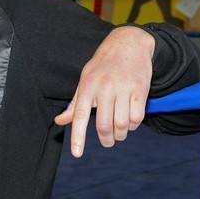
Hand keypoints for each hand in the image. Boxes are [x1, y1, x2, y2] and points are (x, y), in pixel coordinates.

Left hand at [54, 26, 154, 157]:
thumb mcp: (85, 80)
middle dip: (106, 140)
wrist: (128, 44)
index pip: (80, 116)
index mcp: (87, 86)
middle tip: (107, 141)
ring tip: (119, 132)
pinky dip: (133, 126)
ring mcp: (123, 88)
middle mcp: (104, 88)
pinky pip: (137, 118)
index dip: (78, 136)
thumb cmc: (102, 66)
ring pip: (122, 125)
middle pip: (104, 126)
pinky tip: (130, 121)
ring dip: (121, 135)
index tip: (77, 153)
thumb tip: (59, 121)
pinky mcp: (140, 90)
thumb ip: (75, 104)